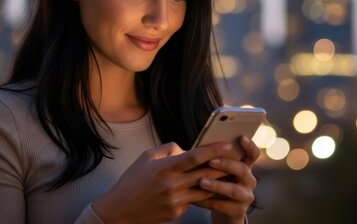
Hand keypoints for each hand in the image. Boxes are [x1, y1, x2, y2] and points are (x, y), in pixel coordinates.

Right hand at [92, 142, 232, 223]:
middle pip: (205, 174)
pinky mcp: (177, 213)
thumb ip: (168, 149)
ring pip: (205, 190)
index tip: (227, 145)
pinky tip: (207, 189)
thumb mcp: (146, 158)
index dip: (213, 150)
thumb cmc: (132, 181)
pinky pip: (194, 201)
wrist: (120, 211)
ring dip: (218, 182)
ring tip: (229, 174)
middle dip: (223, 166)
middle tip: (236, 159)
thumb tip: (187, 149)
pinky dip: (200, 194)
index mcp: (164, 168)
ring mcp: (176, 201)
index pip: (195, 157)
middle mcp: (172, 185)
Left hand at [195, 136, 259, 223]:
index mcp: (245, 166)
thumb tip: (195, 146)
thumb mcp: (219, 171)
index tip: (240, 137)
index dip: (249, 145)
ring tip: (201, 181)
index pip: (253, 154)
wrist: (223, 212)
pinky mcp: (238, 211)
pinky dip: (208, 201)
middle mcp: (249, 180)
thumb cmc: (218, 184)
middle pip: (242, 169)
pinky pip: (223, 206)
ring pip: (233, 189)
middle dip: (227, 164)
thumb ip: (214, 158)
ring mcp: (246, 196)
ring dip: (217, 185)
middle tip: (211, 161)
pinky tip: (195, 198)